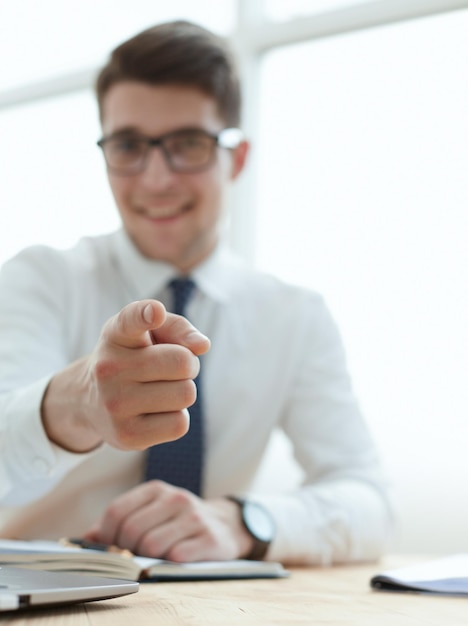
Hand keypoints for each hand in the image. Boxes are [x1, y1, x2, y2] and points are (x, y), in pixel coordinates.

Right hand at [41, 299, 209, 452]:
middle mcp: (109, 367)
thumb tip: (202, 345)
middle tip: (170, 370)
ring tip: (161, 390)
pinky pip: (179, 424)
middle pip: (183, 362)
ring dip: (183, 392)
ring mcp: (115, 403)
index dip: (146, 314)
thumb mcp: (151, 333)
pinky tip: (156, 412)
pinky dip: (177, 417)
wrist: (93, 400)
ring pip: (185, 394)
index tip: (155, 313)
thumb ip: (179, 328)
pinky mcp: (126, 435)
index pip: (131, 320)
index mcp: (117, 334)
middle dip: (188, 365)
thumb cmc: (136, 357)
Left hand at [83, 481, 253, 561]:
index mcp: (156, 489)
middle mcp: (175, 498)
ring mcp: (194, 517)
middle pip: (132, 531)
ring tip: (154, 558)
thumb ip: (118, 523)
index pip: (117, 511)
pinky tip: (173, 560)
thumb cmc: (177, 522)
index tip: (110, 549)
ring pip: (152, 546)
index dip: (106, 536)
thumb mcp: (150, 513)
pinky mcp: (210, 538)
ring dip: (148, 559)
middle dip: (126, 551)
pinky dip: (168, 564)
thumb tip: (86, 539)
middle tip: (132, 558)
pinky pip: (176, 557)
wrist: (225, 525)